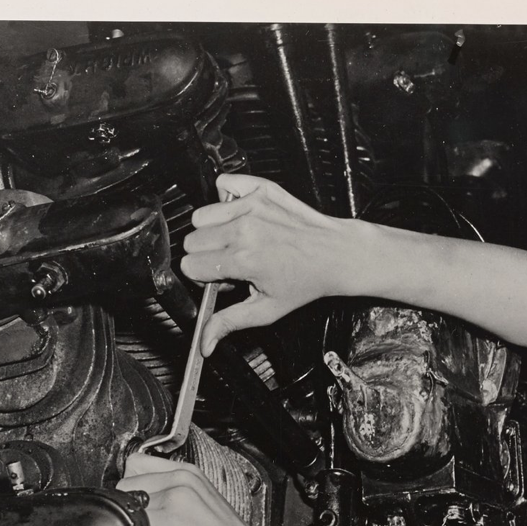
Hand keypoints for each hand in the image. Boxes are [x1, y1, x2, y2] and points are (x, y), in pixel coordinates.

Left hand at [117, 453, 273, 525]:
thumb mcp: (204, 506)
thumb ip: (176, 494)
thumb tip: (143, 498)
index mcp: (190, 473)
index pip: (135, 464)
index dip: (132, 487)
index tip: (141, 504)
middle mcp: (183, 479)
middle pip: (125, 484)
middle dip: (130, 506)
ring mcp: (178, 497)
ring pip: (127, 504)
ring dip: (134, 523)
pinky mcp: (173, 520)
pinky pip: (134, 522)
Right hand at [181, 174, 356, 353]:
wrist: (335, 254)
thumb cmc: (307, 280)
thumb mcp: (267, 310)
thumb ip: (230, 323)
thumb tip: (205, 342)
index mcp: (243, 259)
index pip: (191, 265)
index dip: (203, 276)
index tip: (220, 278)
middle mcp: (244, 229)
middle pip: (192, 240)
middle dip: (206, 254)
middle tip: (232, 262)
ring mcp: (251, 205)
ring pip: (202, 216)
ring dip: (213, 229)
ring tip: (237, 240)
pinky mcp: (260, 189)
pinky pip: (223, 183)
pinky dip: (226, 197)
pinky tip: (241, 215)